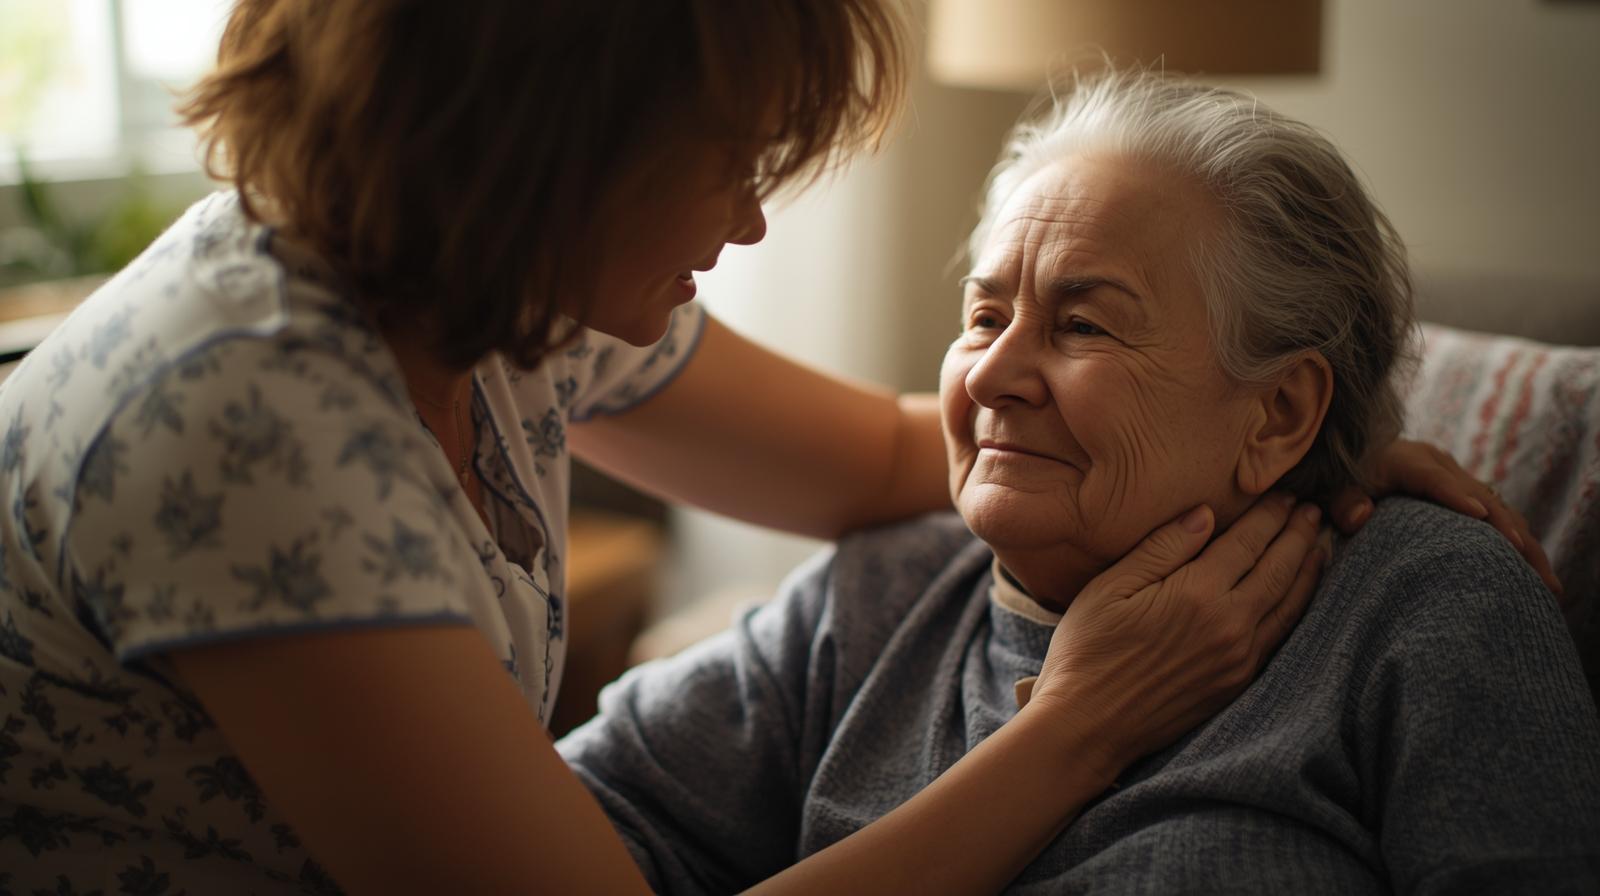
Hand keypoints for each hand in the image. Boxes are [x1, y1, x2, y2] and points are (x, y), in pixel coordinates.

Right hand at [1024, 494, 1322, 778]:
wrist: (1086, 726)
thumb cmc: (1087, 650)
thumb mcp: (1110, 586)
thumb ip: (1162, 547)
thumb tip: (1206, 513)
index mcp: (1197, 594)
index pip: (1248, 542)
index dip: (1269, 515)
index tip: (1283, 494)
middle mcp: (1230, 625)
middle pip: (1280, 569)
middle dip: (1299, 535)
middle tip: (1312, 509)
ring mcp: (1239, 658)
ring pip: (1291, 604)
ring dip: (1308, 568)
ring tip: (1319, 542)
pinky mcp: (1237, 683)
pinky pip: (1281, 636)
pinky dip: (1298, 607)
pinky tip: (1298, 594)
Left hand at [1328, 439, 1560, 597]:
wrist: (1350, 456)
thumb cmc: (1339, 477)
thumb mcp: (1331, 485)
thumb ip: (1341, 500)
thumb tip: (1358, 517)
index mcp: (1408, 459)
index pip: (1434, 479)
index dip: (1455, 496)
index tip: (1480, 517)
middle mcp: (1440, 465)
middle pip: (1482, 498)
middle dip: (1509, 534)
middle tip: (1530, 569)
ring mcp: (1457, 478)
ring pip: (1500, 510)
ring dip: (1525, 545)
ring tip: (1548, 585)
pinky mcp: (1465, 492)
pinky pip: (1498, 517)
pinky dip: (1517, 542)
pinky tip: (1535, 572)